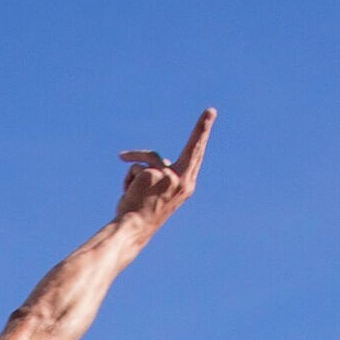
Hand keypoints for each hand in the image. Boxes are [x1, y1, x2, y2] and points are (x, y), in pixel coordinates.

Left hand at [115, 108, 213, 233]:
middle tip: (211, 110)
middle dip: (202, 128)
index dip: (202, 134)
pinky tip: (128, 193)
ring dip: (135, 166)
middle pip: (193, 147)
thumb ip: (163, 176)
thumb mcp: (159, 194)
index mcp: (187, 186)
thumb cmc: (142, 215)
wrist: (133, 229)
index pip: (196, 156)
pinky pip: (136, 166)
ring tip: (127, 189)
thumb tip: (156, 160)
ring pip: (150, 158)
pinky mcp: (154, 174)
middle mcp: (183, 180)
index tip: (210, 114)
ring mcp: (170, 176)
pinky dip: (128, 177)